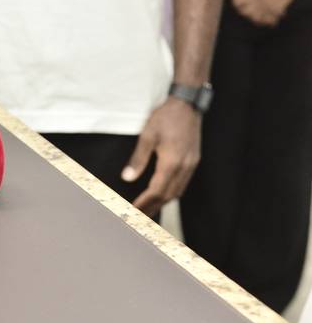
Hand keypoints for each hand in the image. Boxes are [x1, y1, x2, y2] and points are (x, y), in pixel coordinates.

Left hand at [122, 97, 201, 216]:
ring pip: (177, 191)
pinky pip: (182, 184)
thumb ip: (138, 159)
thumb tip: (128, 178)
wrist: (187, 104)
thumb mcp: (147, 135)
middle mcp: (184, 167)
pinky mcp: (193, 161)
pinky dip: (171, 193)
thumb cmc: (166, 117)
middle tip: (138, 218)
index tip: (134, 212)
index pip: (156, 191)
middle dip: (152, 207)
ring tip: (148, 210)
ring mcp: (191, 164)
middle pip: (168, 195)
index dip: (144, 203)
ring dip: (162, 202)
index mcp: (172, 162)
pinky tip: (162, 195)